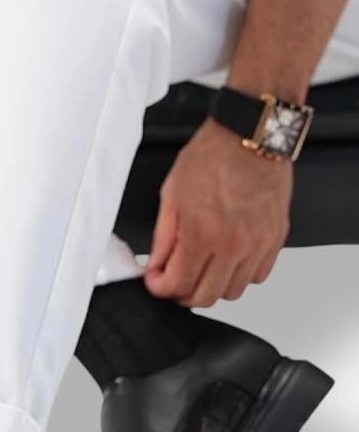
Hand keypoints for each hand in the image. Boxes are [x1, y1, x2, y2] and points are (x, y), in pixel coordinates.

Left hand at [144, 117, 292, 307]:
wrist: (250, 134)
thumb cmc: (212, 156)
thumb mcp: (171, 196)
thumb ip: (163, 238)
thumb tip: (156, 265)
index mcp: (202, 234)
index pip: (178, 285)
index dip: (160, 288)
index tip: (156, 280)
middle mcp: (233, 245)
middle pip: (205, 297)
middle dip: (183, 294)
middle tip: (175, 279)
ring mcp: (257, 245)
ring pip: (232, 292)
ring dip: (212, 286)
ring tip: (201, 267)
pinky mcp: (275, 239)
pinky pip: (257, 277)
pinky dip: (239, 276)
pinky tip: (227, 260)